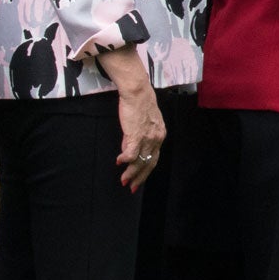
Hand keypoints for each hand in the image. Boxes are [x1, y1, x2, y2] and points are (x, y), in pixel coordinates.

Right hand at [115, 78, 165, 192]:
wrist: (137, 92)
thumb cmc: (139, 103)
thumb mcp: (144, 122)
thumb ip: (139, 135)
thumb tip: (127, 148)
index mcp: (160, 135)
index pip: (154, 158)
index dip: (146, 170)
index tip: (139, 179)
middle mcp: (156, 138)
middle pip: (149, 163)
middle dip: (139, 177)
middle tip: (131, 187)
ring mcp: (147, 137)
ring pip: (139, 161)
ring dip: (130, 173)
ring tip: (123, 180)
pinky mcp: (136, 135)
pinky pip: (131, 153)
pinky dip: (125, 159)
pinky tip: (118, 162)